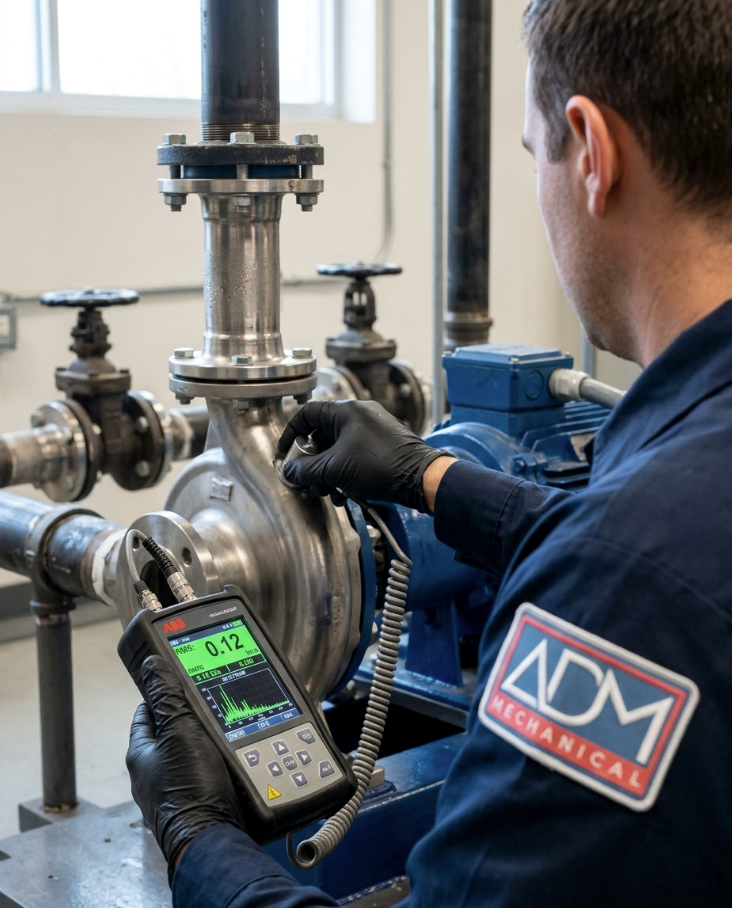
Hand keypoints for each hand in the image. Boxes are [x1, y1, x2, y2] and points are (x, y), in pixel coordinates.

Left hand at [126, 655, 245, 872]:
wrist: (213, 840)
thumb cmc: (190, 792)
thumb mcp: (179, 731)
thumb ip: (168, 697)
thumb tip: (153, 666)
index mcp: (142, 754)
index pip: (146, 712)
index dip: (161, 692)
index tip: (175, 679)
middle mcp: (156, 773)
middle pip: (172, 731)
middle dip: (192, 716)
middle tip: (212, 700)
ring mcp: (177, 788)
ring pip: (194, 752)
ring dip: (211, 739)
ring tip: (231, 724)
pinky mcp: (200, 801)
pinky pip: (210, 771)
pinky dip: (222, 761)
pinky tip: (239, 756)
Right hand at [278, 400, 451, 511]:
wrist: (421, 478)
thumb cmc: (379, 466)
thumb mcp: (335, 470)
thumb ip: (306, 470)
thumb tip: (289, 471)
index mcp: (346, 411)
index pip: (307, 413)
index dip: (291, 433)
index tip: (285, 453)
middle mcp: (360, 414)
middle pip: (323, 435)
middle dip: (314, 463)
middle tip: (312, 483)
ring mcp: (374, 428)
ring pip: (339, 449)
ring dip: (329, 473)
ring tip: (331, 494)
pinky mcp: (384, 443)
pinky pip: (355, 454)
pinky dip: (346, 472)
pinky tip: (346, 494)